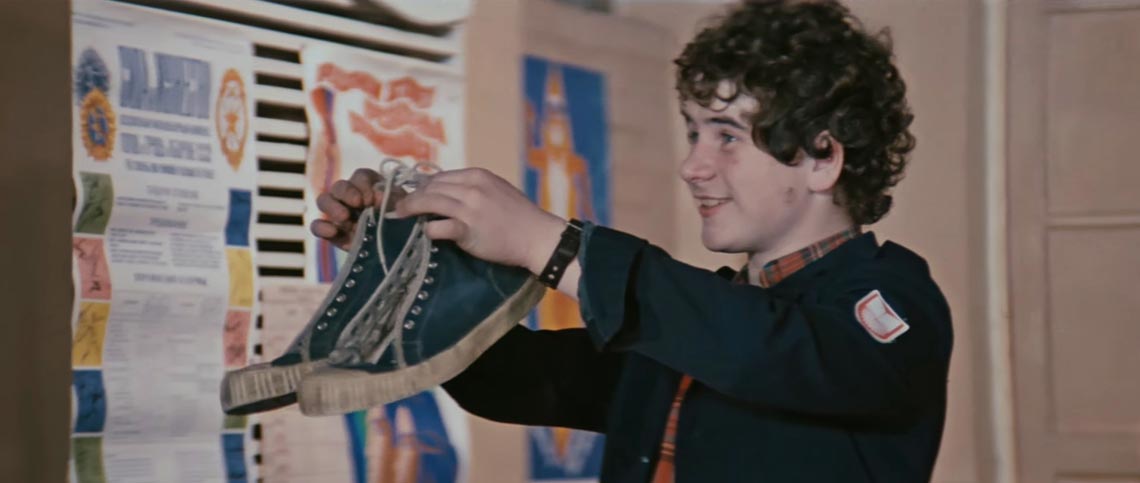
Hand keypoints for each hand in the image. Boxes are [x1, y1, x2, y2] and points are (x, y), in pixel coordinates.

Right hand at [310, 168, 404, 249]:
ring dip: (332, 206)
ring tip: (344, 217)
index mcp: (371, 186)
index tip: (373, 197)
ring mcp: (341, 214)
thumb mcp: (405, 207)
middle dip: (346, 192)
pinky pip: (318, 226)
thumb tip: (378, 196)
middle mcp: (352, 197)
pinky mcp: (335, 234)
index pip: (360, 176)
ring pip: (324, 200)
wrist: (404, 248)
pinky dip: (320, 227)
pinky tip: (331, 231)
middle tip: (358, 203)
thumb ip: (394, 198)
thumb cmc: (405, 221)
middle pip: (339, 186)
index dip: (363, 184)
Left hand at [394, 167, 565, 273]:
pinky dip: (428, 229)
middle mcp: (471, 187)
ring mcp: (469, 208)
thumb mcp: (497, 191)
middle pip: (431, 187)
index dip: (422, 186)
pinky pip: (439, 226)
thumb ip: (473, 189)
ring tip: (400, 216)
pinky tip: (425, 233)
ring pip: (429, 202)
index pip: (440, 177)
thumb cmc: (519, 216)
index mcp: (478, 176)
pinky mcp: (468, 229)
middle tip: (399, 207)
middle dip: (411, 196)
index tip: (413, 195)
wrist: (537, 236)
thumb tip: (448, 194)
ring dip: (411, 208)